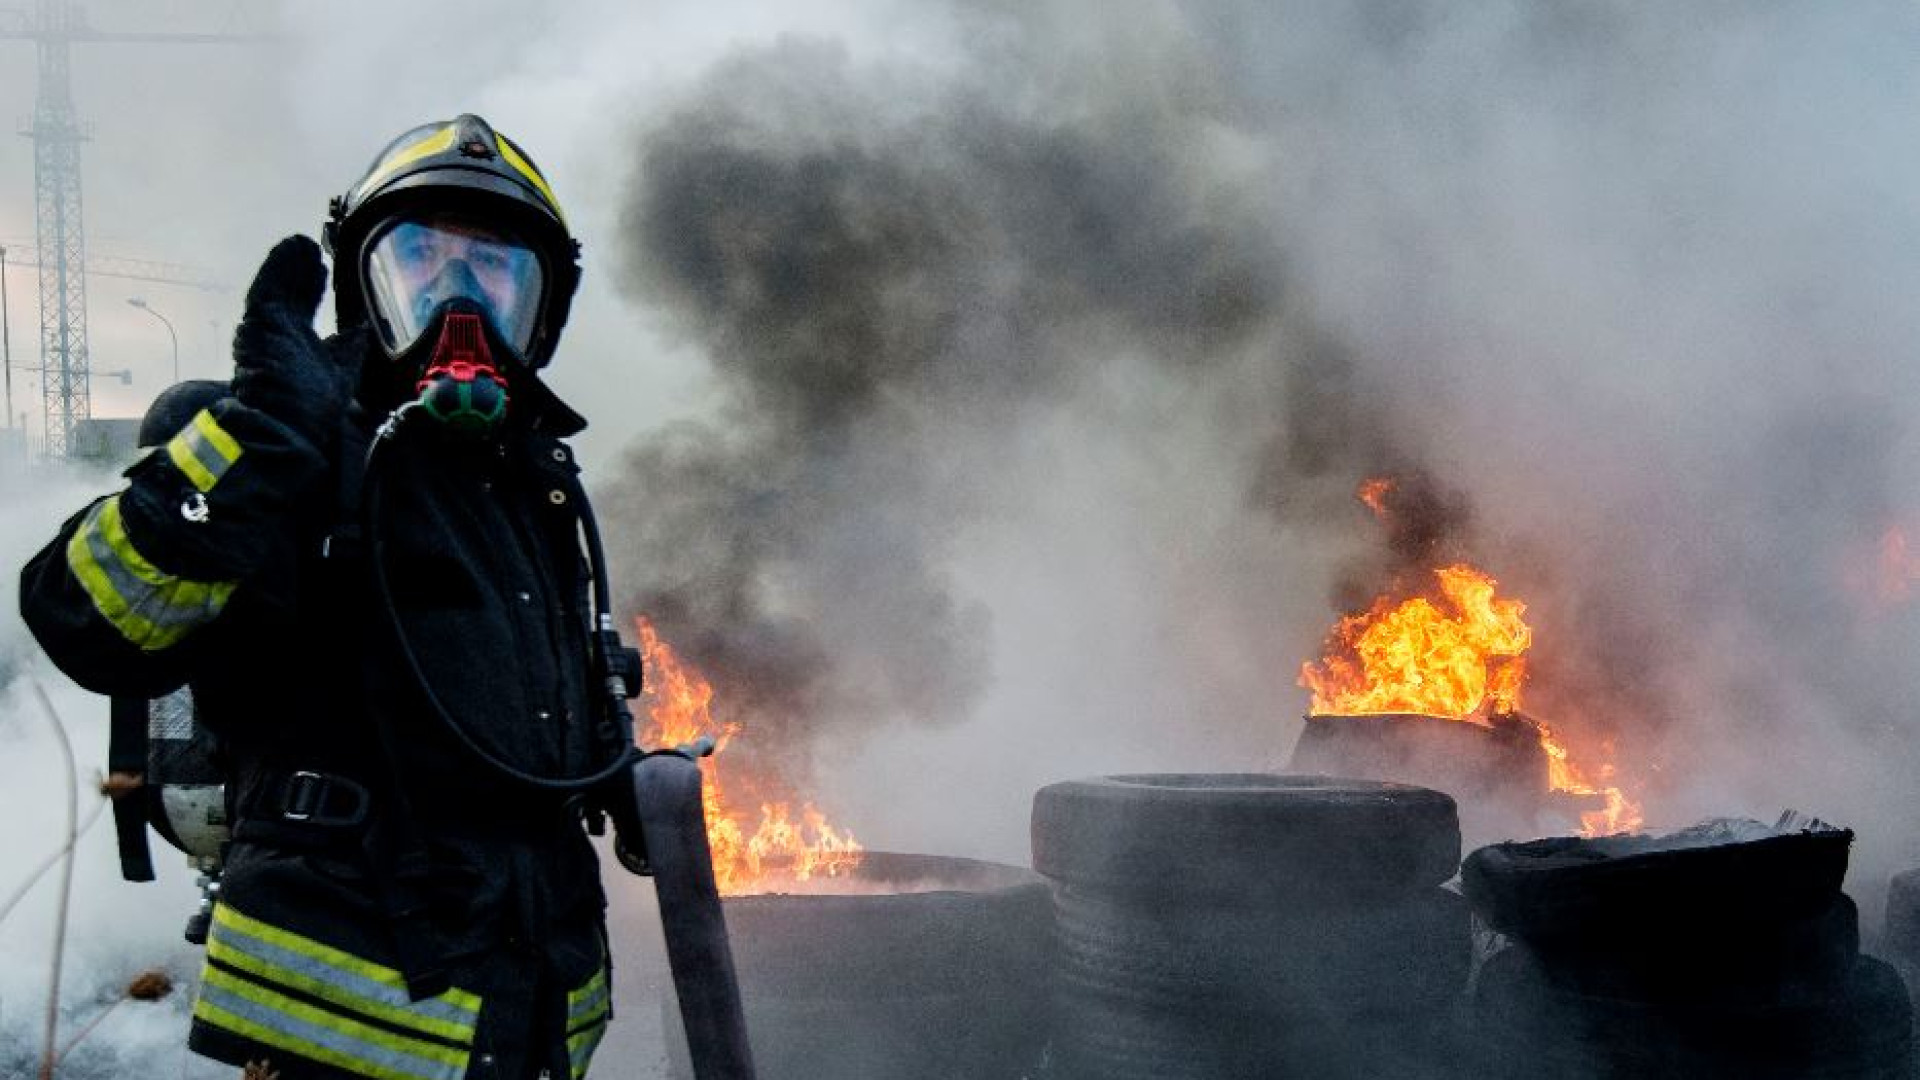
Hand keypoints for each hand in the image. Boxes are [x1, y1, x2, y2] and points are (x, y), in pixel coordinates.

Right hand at [230, 236, 359, 447]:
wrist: (290, 427)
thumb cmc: (311, 412)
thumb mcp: (342, 374)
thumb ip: (349, 349)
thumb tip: (361, 327)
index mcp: (297, 347)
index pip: (303, 309)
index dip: (311, 287)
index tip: (322, 271)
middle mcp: (279, 336)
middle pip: (290, 294)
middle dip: (301, 271)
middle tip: (313, 250)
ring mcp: (266, 330)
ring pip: (277, 287)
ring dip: (290, 264)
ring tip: (303, 242)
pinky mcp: (258, 325)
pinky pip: (266, 288)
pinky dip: (278, 267)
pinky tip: (291, 247)